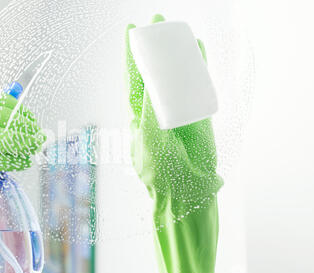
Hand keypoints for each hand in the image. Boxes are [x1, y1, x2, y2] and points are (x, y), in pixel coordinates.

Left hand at [126, 14, 222, 211]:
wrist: (186, 192)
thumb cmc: (161, 170)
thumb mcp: (151, 139)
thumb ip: (151, 113)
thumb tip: (150, 84)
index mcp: (139, 114)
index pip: (134, 79)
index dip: (132, 56)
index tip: (130, 32)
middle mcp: (157, 108)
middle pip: (156, 72)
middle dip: (155, 47)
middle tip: (157, 22)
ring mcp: (178, 109)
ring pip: (177, 75)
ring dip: (177, 53)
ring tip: (178, 31)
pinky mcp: (197, 113)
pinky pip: (197, 86)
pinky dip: (199, 68)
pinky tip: (198, 51)